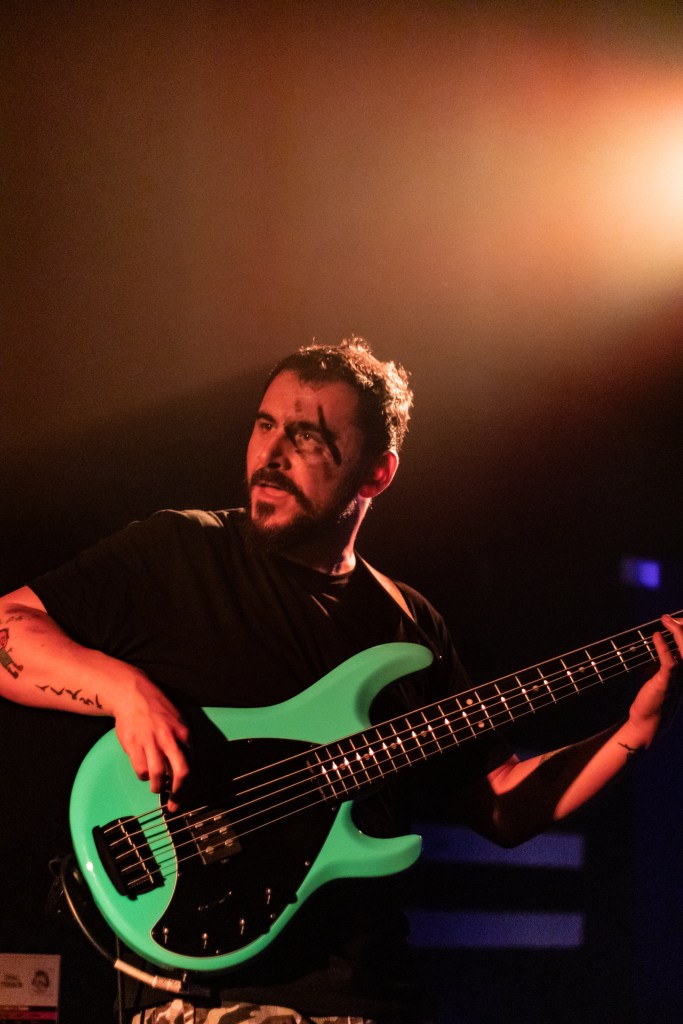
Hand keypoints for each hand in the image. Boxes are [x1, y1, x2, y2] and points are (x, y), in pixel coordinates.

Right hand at [112, 675, 189, 812]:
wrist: (133, 694)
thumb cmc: (156, 709)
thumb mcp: (176, 721)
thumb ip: (182, 742)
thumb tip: (186, 766)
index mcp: (183, 732)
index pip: (192, 764)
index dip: (190, 783)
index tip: (185, 794)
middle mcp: (169, 738)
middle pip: (182, 772)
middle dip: (179, 793)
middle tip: (174, 804)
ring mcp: (150, 741)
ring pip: (159, 775)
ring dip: (158, 787)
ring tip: (157, 787)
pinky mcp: (133, 744)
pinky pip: (140, 769)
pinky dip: (143, 776)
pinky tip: (144, 772)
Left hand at [627, 613, 681, 744]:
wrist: (648, 723)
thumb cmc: (653, 700)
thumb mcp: (662, 678)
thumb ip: (667, 663)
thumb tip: (662, 644)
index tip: (677, 620)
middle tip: (672, 616)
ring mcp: (679, 679)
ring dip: (677, 634)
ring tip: (667, 620)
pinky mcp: (666, 682)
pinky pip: (669, 662)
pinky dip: (663, 647)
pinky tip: (656, 636)